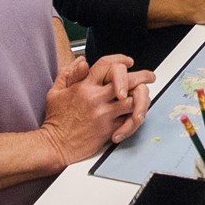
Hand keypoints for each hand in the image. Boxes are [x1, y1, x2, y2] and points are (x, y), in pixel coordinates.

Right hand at [39, 54, 154, 167]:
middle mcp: (96, 98)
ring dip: (141, 98)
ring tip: (146, 95)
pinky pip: (129, 120)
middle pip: (127, 81)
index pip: (107, 65)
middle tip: (149, 77)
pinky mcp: (108, 129)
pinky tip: (136, 114)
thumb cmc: (55, 120)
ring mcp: (104, 114)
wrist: (55, 145)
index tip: (129, 61)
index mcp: (84, 86)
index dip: (120, 59)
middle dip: (142, 76)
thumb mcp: (55, 92)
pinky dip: (135, 117)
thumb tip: (82, 61)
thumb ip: (69, 74)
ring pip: (133, 101)